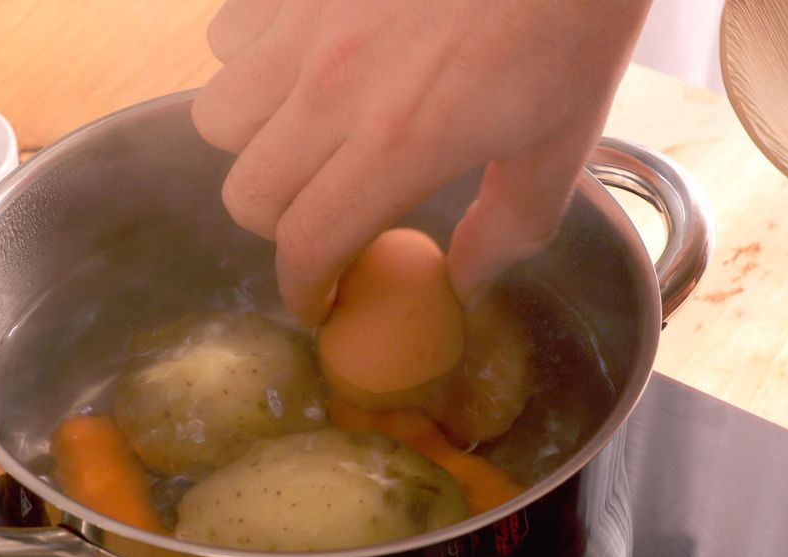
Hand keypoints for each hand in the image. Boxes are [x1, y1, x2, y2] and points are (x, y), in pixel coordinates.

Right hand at [194, 0, 650, 323]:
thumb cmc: (569, 24)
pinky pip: (226, 38)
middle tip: (324, 217)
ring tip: (306, 134)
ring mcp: (304, 26)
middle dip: (281, 227)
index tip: (318, 299)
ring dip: (255, 144)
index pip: (306, 244)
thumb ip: (507, 229)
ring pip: (217, 118)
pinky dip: (251, 63)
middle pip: (247, 196)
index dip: (303, 289)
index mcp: (400, 142)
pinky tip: (305, 60)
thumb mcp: (562, 143)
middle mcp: (333, 87)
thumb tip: (464, 285)